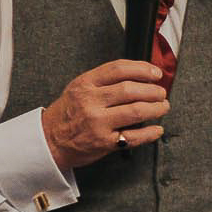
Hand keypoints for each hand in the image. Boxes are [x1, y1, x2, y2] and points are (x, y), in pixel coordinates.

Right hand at [41, 60, 169, 169]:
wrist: (49, 140)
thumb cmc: (68, 114)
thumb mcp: (79, 88)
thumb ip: (104, 81)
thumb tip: (140, 75)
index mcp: (85, 84)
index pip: (118, 69)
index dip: (142, 69)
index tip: (155, 73)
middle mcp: (91, 101)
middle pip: (130, 90)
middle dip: (153, 90)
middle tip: (161, 93)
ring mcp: (98, 122)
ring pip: (136, 111)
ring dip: (156, 108)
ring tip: (163, 107)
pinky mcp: (104, 142)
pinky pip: (134, 136)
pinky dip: (150, 133)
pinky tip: (157, 129)